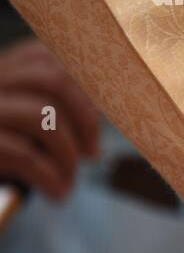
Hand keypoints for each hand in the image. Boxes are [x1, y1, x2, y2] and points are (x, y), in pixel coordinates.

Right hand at [0, 39, 100, 199]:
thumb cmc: (5, 150)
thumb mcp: (27, 121)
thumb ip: (58, 108)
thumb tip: (105, 115)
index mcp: (4, 69)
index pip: (54, 58)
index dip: (86, 89)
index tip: (101, 120)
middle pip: (54, 81)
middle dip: (86, 120)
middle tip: (93, 154)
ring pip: (45, 118)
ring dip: (69, 156)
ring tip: (69, 180)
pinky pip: (27, 156)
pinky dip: (52, 178)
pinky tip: (58, 194)